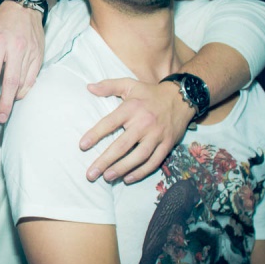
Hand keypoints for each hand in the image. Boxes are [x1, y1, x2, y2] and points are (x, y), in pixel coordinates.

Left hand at [0, 1, 44, 123]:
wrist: (24, 8)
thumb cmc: (0, 24)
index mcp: (0, 42)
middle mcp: (17, 48)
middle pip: (11, 81)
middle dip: (5, 103)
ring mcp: (31, 53)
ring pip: (23, 82)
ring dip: (14, 99)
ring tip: (5, 110)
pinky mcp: (40, 56)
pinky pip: (32, 78)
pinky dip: (24, 90)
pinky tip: (16, 97)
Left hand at [80, 78, 194, 182]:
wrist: (182, 98)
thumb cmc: (150, 93)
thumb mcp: (129, 84)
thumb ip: (108, 86)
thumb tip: (89, 87)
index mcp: (132, 108)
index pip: (110, 123)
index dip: (95, 134)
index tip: (82, 146)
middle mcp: (144, 123)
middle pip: (122, 145)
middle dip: (105, 161)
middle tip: (91, 173)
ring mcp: (157, 135)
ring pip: (138, 156)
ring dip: (122, 168)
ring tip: (107, 177)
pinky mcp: (167, 144)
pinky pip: (154, 162)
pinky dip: (141, 172)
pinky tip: (128, 178)